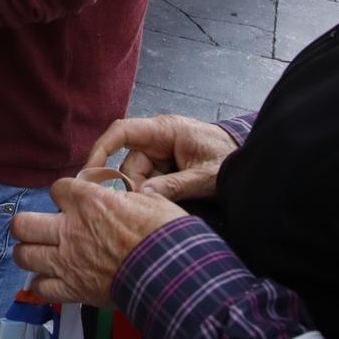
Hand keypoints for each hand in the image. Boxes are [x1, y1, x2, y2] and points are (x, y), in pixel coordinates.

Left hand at [10, 178, 186, 305]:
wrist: (174, 274)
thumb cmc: (167, 235)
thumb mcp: (150, 201)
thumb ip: (126, 196)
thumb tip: (125, 195)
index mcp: (89, 202)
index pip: (57, 189)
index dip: (64, 195)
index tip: (71, 201)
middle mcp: (70, 229)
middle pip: (22, 224)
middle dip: (28, 225)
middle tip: (41, 229)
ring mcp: (68, 261)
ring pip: (23, 255)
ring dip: (30, 254)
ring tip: (41, 254)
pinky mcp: (74, 289)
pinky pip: (41, 288)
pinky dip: (43, 285)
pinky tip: (52, 281)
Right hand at [84, 114, 238, 203]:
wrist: (250, 164)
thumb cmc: (229, 161)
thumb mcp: (204, 177)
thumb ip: (174, 185)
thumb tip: (142, 195)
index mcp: (165, 130)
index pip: (122, 132)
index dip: (101, 149)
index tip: (89, 173)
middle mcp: (158, 138)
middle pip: (129, 162)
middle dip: (133, 186)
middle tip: (143, 208)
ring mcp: (162, 151)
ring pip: (138, 175)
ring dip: (146, 193)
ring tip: (164, 206)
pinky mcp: (166, 164)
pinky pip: (150, 180)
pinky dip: (154, 193)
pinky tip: (166, 204)